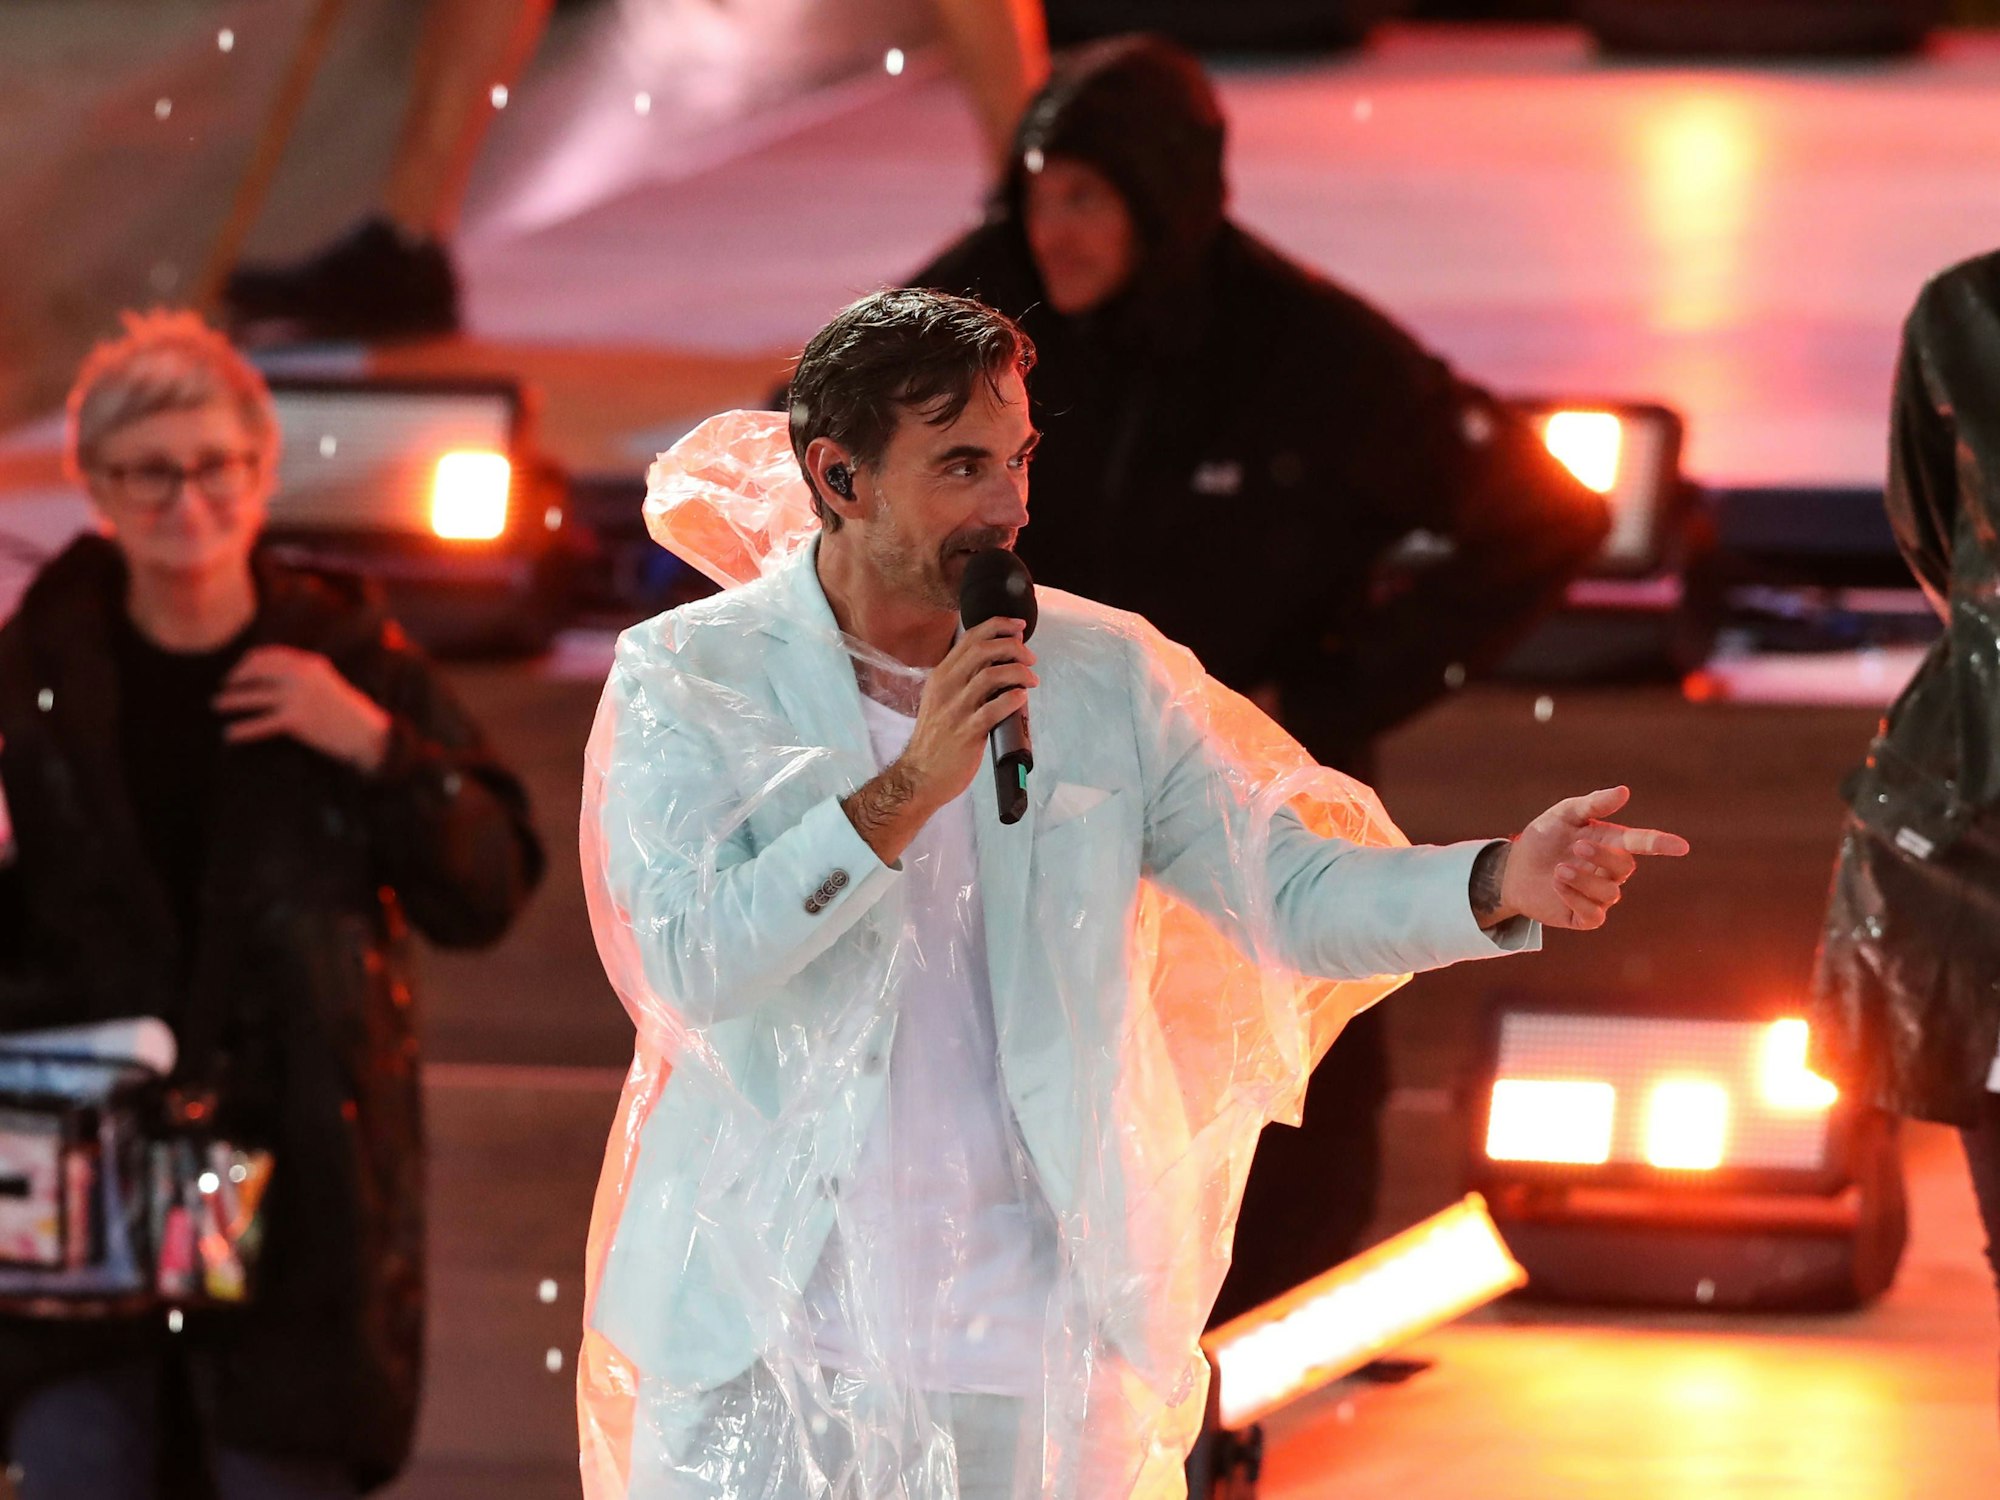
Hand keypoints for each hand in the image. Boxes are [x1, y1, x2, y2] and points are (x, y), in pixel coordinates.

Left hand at [215, 646, 391, 773]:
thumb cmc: (345, 711)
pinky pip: (260, 724)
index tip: (236, 674)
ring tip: (217, 705)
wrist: (367, 733)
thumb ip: (301, 674)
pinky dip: (241, 730)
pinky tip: (229, 735)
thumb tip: (269, 673)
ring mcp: (298, 697)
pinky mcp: (296, 720)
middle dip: (235, 678)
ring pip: (253, 696)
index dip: (246, 664)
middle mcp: (301, 676)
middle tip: (224, 688)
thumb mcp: (326, 683)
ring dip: (231, 701)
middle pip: (256, 671)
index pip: (268, 656)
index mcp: (309, 663)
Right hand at [842, 618, 1034, 863]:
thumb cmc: (935, 739)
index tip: (1019, 627)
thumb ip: (963, 680)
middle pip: (983, 650)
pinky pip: (994, 709)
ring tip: (1031, 680)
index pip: (970, 638)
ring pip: (991, 675)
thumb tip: (998, 664)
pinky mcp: (967, 732)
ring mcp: (956, 709)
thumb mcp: (941, 700)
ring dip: (1019, 672)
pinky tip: (1021, 697)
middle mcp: (946, 687)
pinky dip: (1013, 699)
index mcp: (941, 676)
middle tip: (1030, 657)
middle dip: (1013, 646)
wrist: (919, 775)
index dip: (998, 626)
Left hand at [1486, 786, 1688, 930]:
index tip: (1680, 846)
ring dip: (1584, 880)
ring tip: (1558, 869)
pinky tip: (1557, 885)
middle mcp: (1609, 871)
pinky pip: (1594, 915)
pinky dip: (1576, 899)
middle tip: (1577, 845)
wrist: (1513, 869)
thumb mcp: (1563, 815)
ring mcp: (1598, 896)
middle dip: (1603, 856)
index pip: (1642, 843)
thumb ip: (1592, 804)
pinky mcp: (1583, 916)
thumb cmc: (1543, 839)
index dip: (1661, 844)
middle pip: (1625, 866)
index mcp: (1610, 843)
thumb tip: (1624, 792)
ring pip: (1611, 893)